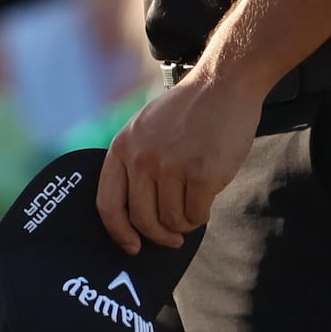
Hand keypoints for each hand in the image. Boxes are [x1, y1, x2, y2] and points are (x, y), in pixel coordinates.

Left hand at [96, 66, 256, 254]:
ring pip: (172, 221)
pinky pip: (196, 215)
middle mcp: (142, 158)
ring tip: (194, 204)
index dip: (118, 232)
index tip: (132, 246)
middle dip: (159, 235)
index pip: (108, 204)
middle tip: (172, 238)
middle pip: (142, 219)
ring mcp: (171, 166)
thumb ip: (134, 162)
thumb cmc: (186, 111)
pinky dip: (202, 214)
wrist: (222, 85)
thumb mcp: (144, 128)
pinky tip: (208, 196)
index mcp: (123, 146)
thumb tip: (135, 216)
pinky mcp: (201, 174)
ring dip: (185, 222)